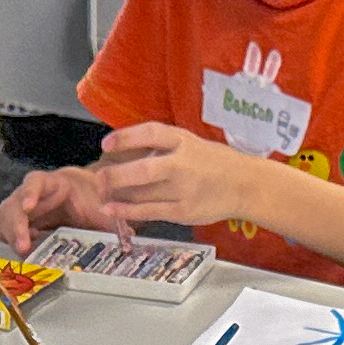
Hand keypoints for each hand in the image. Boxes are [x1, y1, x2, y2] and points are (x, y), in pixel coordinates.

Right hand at [0, 164, 113, 252]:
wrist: (91, 201)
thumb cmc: (94, 200)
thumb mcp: (105, 208)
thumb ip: (114, 219)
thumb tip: (128, 235)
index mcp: (54, 183)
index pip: (36, 182)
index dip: (30, 193)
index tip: (29, 207)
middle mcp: (33, 195)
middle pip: (14, 204)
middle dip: (16, 225)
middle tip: (23, 245)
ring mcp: (25, 211)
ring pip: (6, 219)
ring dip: (11, 236)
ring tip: (24, 252)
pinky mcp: (22, 226)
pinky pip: (8, 232)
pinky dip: (12, 242)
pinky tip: (26, 252)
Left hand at [90, 121, 260, 230]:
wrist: (244, 185)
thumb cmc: (213, 163)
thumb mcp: (189, 143)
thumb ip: (161, 146)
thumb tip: (124, 149)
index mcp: (184, 141)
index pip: (151, 133)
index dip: (126, 138)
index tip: (107, 144)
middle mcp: (183, 164)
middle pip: (144, 169)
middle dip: (116, 175)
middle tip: (99, 177)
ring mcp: (184, 189)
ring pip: (143, 193)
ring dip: (117, 193)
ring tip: (103, 192)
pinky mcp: (183, 211)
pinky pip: (149, 211)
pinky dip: (127, 211)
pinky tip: (111, 209)